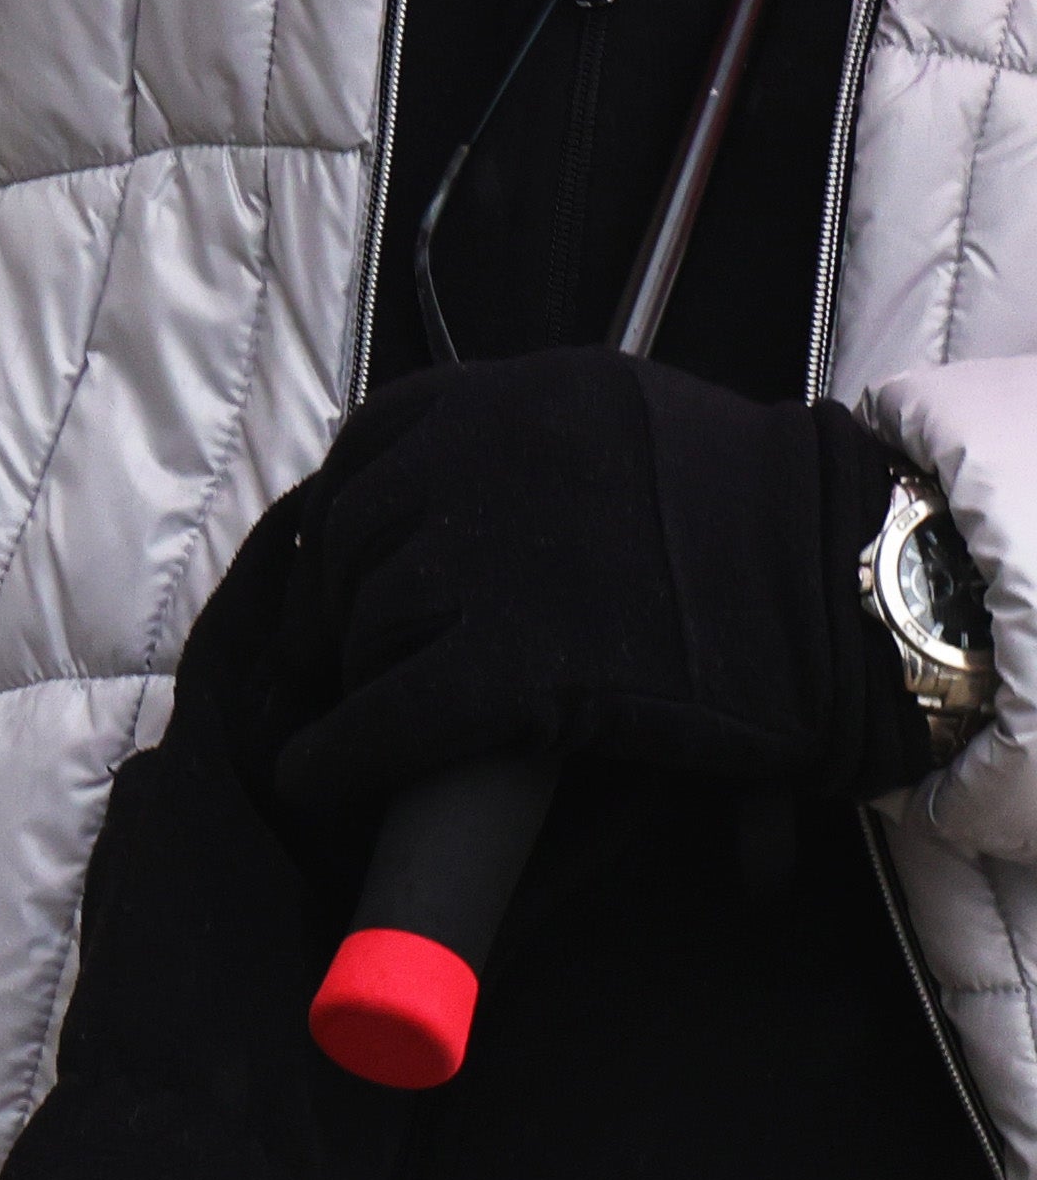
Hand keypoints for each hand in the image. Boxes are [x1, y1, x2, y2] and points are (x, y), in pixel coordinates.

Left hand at [248, 347, 943, 836]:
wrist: (862, 587)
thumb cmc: (778, 520)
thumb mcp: (638, 432)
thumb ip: (541, 451)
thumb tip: (442, 501)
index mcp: (510, 401)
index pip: (373, 445)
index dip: (348, 514)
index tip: (339, 557)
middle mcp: (479, 466)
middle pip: (360, 541)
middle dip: (341, 602)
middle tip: (338, 651)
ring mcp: (488, 568)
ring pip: (368, 627)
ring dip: (353, 675)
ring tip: (360, 708)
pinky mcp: (506, 671)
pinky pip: (387, 718)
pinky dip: (339, 756)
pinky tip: (317, 778)